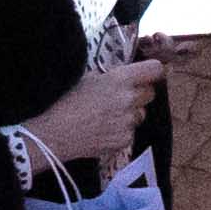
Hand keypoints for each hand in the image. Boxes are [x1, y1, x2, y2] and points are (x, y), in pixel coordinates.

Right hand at [23, 56, 167, 168]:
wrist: (55, 134)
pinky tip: (103, 129)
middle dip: (140, 93)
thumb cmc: (67, 102)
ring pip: (141, 114)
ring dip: (130, 113)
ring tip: (108, 116)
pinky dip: (121, 130)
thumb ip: (113, 76)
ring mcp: (128, 122)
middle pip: (150, 93)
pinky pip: (130, 131)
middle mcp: (129, 99)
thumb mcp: (89, 78)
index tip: (147, 75)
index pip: (155, 69)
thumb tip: (126, 75)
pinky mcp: (125, 140)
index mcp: (120, 79)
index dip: (153, 71)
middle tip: (122, 96)